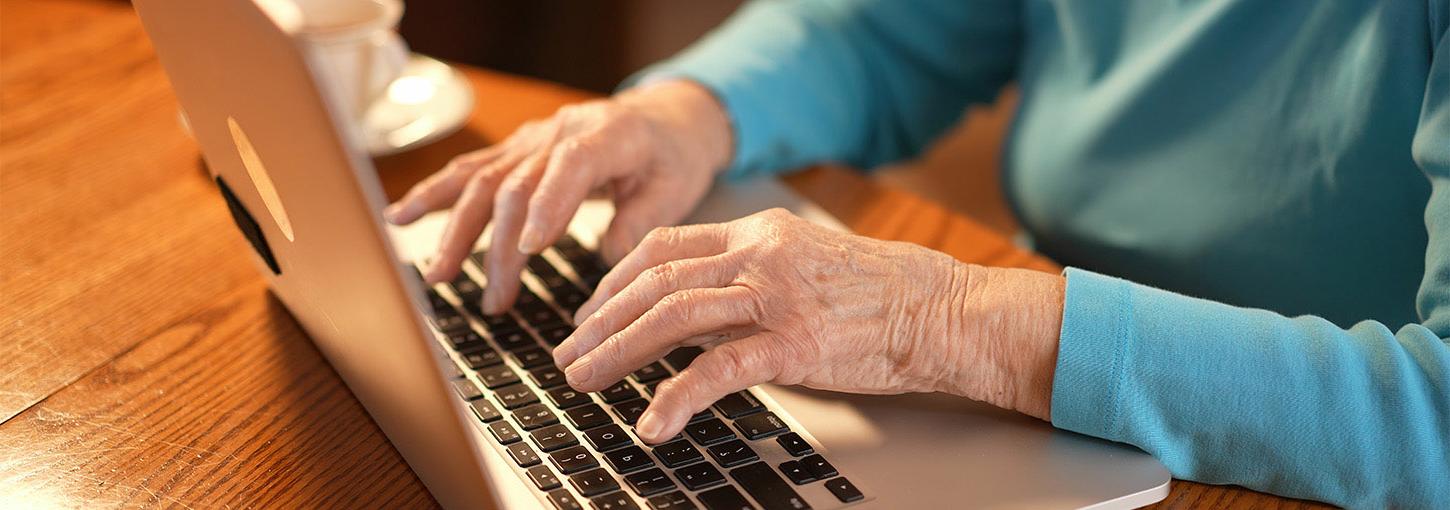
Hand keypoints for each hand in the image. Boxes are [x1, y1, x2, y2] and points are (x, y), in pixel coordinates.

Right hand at [386, 80, 732, 313]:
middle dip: (499, 246)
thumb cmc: (672, 157)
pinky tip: (400, 217)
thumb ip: (643, 221)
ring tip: (438, 275)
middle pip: (517, 184)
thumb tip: (606, 257)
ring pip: (484, 180)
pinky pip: (471, 171)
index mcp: (608, 134)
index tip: (532, 249)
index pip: (571, 165)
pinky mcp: (515, 150)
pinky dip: (434, 195)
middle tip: (495, 300)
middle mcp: (560, 131)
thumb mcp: (678, 188)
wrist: (664, 119)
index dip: (549, 204)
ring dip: (456, 229)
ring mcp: (532, 139)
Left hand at [551, 208, 1066, 442]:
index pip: (664, 247)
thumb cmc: (877, 293)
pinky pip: (718, 370)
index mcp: (759, 232)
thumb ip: (746, 277)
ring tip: (584, 380)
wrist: (940, 310)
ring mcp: (776, 296)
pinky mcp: (795, 344)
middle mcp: (759, 254)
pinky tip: (651, 422)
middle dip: (600, 320)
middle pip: (655, 281)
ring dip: (617, 351)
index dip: (614, 281)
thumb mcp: (803, 265)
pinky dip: (675, 397)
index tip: (589, 311)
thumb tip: (691, 310)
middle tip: (568, 353)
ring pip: (672, 316)